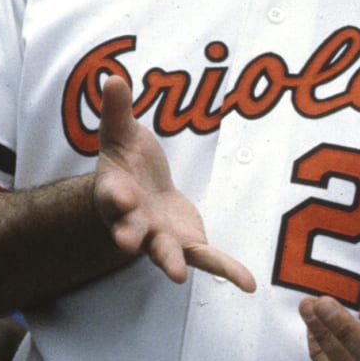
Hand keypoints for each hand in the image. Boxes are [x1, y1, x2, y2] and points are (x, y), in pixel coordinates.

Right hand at [91, 73, 254, 292]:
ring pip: (166, 252)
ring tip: (177, 276)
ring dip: (171, 262)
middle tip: (127, 243)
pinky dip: (227, 271)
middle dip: (129, 235)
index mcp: (116, 194)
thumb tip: (111, 76)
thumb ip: (117, 111)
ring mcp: (160, 238)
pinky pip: (208, 259)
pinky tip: (248, 284)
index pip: (113, 196)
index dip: (116, 196)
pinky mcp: (187, 244)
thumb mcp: (120, 134)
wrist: (138, 193)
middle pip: (131, 231)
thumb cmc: (127, 163)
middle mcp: (135, 222)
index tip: (119, 195)